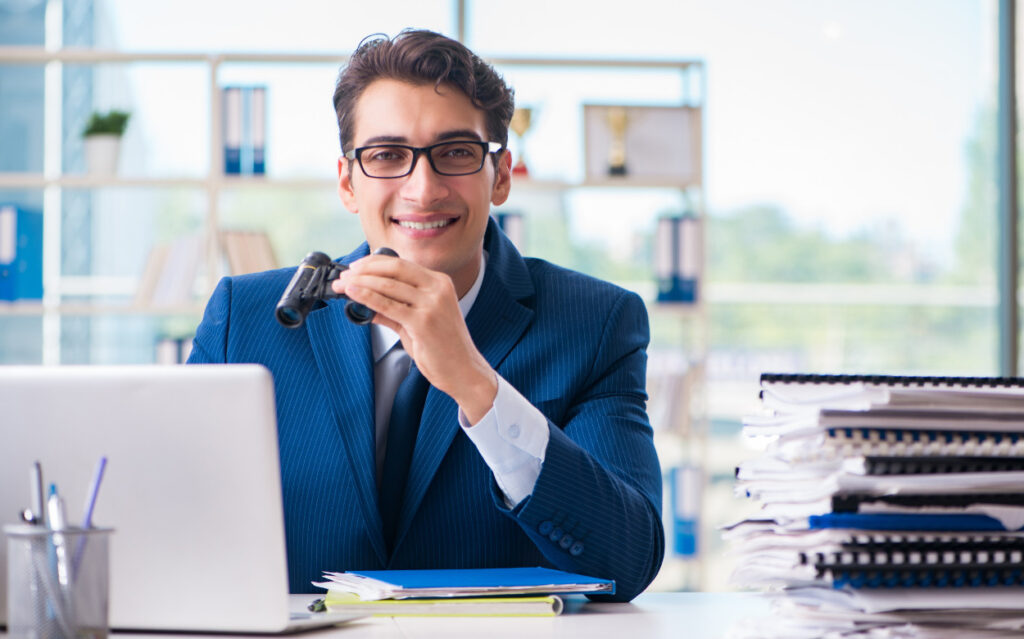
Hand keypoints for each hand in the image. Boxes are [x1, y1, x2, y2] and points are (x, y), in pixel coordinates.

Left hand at [333, 254, 497, 423]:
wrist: (464, 371)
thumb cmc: (444, 347)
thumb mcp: (418, 322)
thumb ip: (394, 310)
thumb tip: (367, 303)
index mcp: (439, 282)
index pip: (401, 264)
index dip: (374, 263)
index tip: (355, 268)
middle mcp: (438, 288)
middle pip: (394, 269)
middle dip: (363, 270)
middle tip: (343, 277)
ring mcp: (432, 304)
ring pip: (388, 285)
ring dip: (360, 283)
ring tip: (343, 286)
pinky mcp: (423, 322)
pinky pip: (388, 305)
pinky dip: (367, 297)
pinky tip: (353, 295)